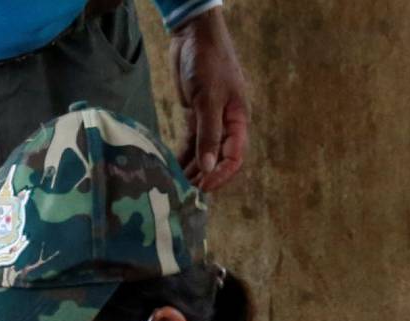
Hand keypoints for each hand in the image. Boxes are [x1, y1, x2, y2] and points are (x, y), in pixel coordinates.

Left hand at [171, 8, 250, 190]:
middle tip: (185, 196)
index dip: (220, 176)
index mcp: (238, 120)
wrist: (194, 35)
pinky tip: (171, 171)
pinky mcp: (195, 117)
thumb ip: (209, 134)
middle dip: (204, 178)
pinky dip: (182, 157)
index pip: (235, 158)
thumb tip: (209, 168)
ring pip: (203, 154)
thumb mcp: (209, 98)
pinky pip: (190, 144)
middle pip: (218, 160)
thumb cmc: (209, 61)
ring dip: (190, 171)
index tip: (203, 188)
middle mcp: (226, 124)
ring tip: (176, 189)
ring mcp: (210, 121)